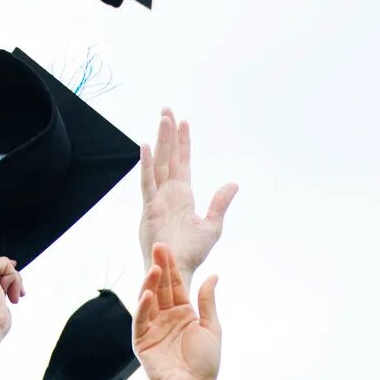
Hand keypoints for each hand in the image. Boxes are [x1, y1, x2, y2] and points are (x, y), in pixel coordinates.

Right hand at [133, 243, 219, 379]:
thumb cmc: (206, 363)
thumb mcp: (211, 328)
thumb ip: (208, 302)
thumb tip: (213, 275)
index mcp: (184, 313)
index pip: (176, 285)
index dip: (172, 267)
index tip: (168, 248)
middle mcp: (167, 318)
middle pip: (161, 288)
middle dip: (160, 268)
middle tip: (158, 247)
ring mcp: (153, 328)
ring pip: (149, 300)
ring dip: (151, 284)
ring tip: (155, 268)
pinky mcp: (142, 341)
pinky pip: (141, 320)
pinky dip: (143, 307)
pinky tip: (148, 294)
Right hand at [138, 108, 236, 279]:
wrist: (179, 269)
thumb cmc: (193, 253)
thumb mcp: (213, 225)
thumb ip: (220, 203)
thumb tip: (233, 183)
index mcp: (183, 196)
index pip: (183, 162)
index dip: (183, 142)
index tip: (184, 122)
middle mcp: (169, 193)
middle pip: (168, 156)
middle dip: (168, 133)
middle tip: (167, 110)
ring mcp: (157, 199)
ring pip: (159, 163)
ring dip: (161, 141)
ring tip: (163, 119)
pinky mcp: (149, 208)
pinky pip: (147, 183)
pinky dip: (146, 165)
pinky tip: (146, 147)